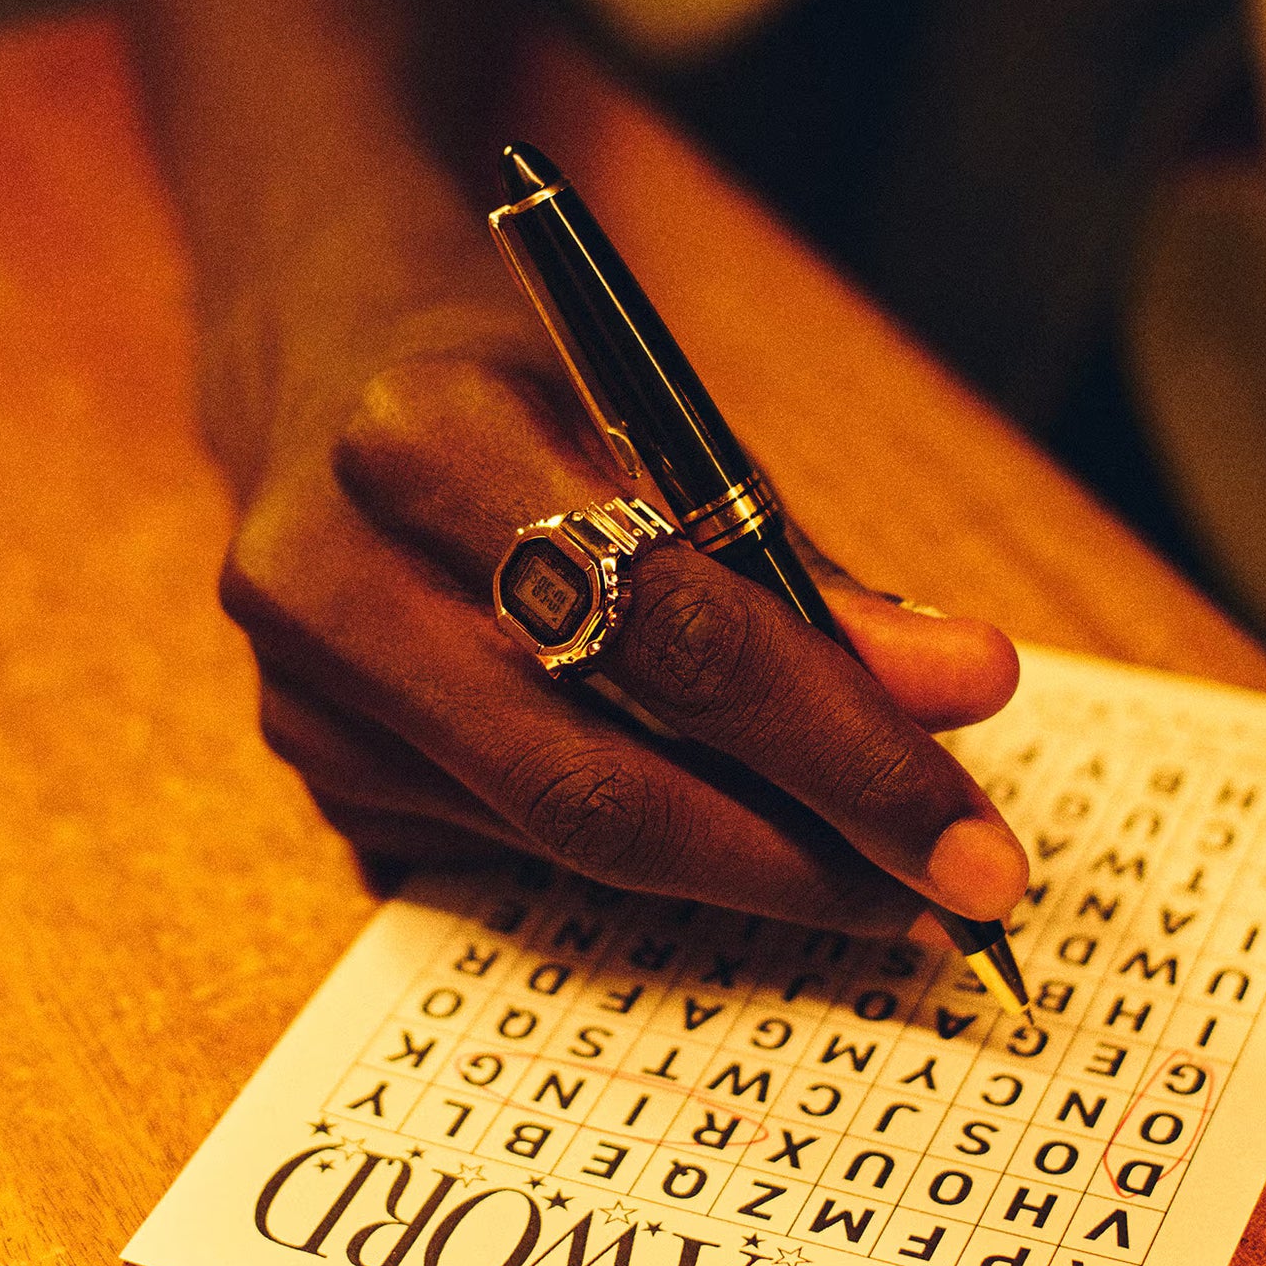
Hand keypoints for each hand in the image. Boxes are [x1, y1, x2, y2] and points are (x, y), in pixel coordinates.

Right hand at [223, 318, 1026, 933]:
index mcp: (427, 437)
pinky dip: (626, 847)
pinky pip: (504, 844)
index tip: (966, 842)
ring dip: (727, 862)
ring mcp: (300, 689)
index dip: (836, 753)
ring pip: (554, 835)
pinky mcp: (308, 764)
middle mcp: (329, 574)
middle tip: (931, 896)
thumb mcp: (663, 420)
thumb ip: (798, 570)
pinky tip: (701, 818)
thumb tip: (958, 695)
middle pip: (597, 782)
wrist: (326, 369)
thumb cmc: (519, 384)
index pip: (669, 633)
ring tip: (850, 858)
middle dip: (793, 857)